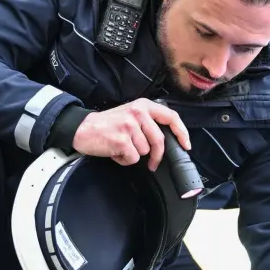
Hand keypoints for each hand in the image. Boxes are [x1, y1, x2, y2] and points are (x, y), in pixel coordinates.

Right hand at [71, 98, 190, 170]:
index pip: (171, 117)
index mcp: (143, 105)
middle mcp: (138, 113)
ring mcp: (130, 126)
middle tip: (152, 163)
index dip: (182, 133)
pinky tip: (115, 152)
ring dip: (134, 155)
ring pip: (145, 151)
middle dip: (157, 156)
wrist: (83, 128)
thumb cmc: (108, 124)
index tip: (186, 145)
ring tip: (121, 147)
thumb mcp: (131, 115)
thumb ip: (149, 123)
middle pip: (159, 141)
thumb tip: (169, 140)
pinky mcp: (122, 140)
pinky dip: (124, 160)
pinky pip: (133, 158)